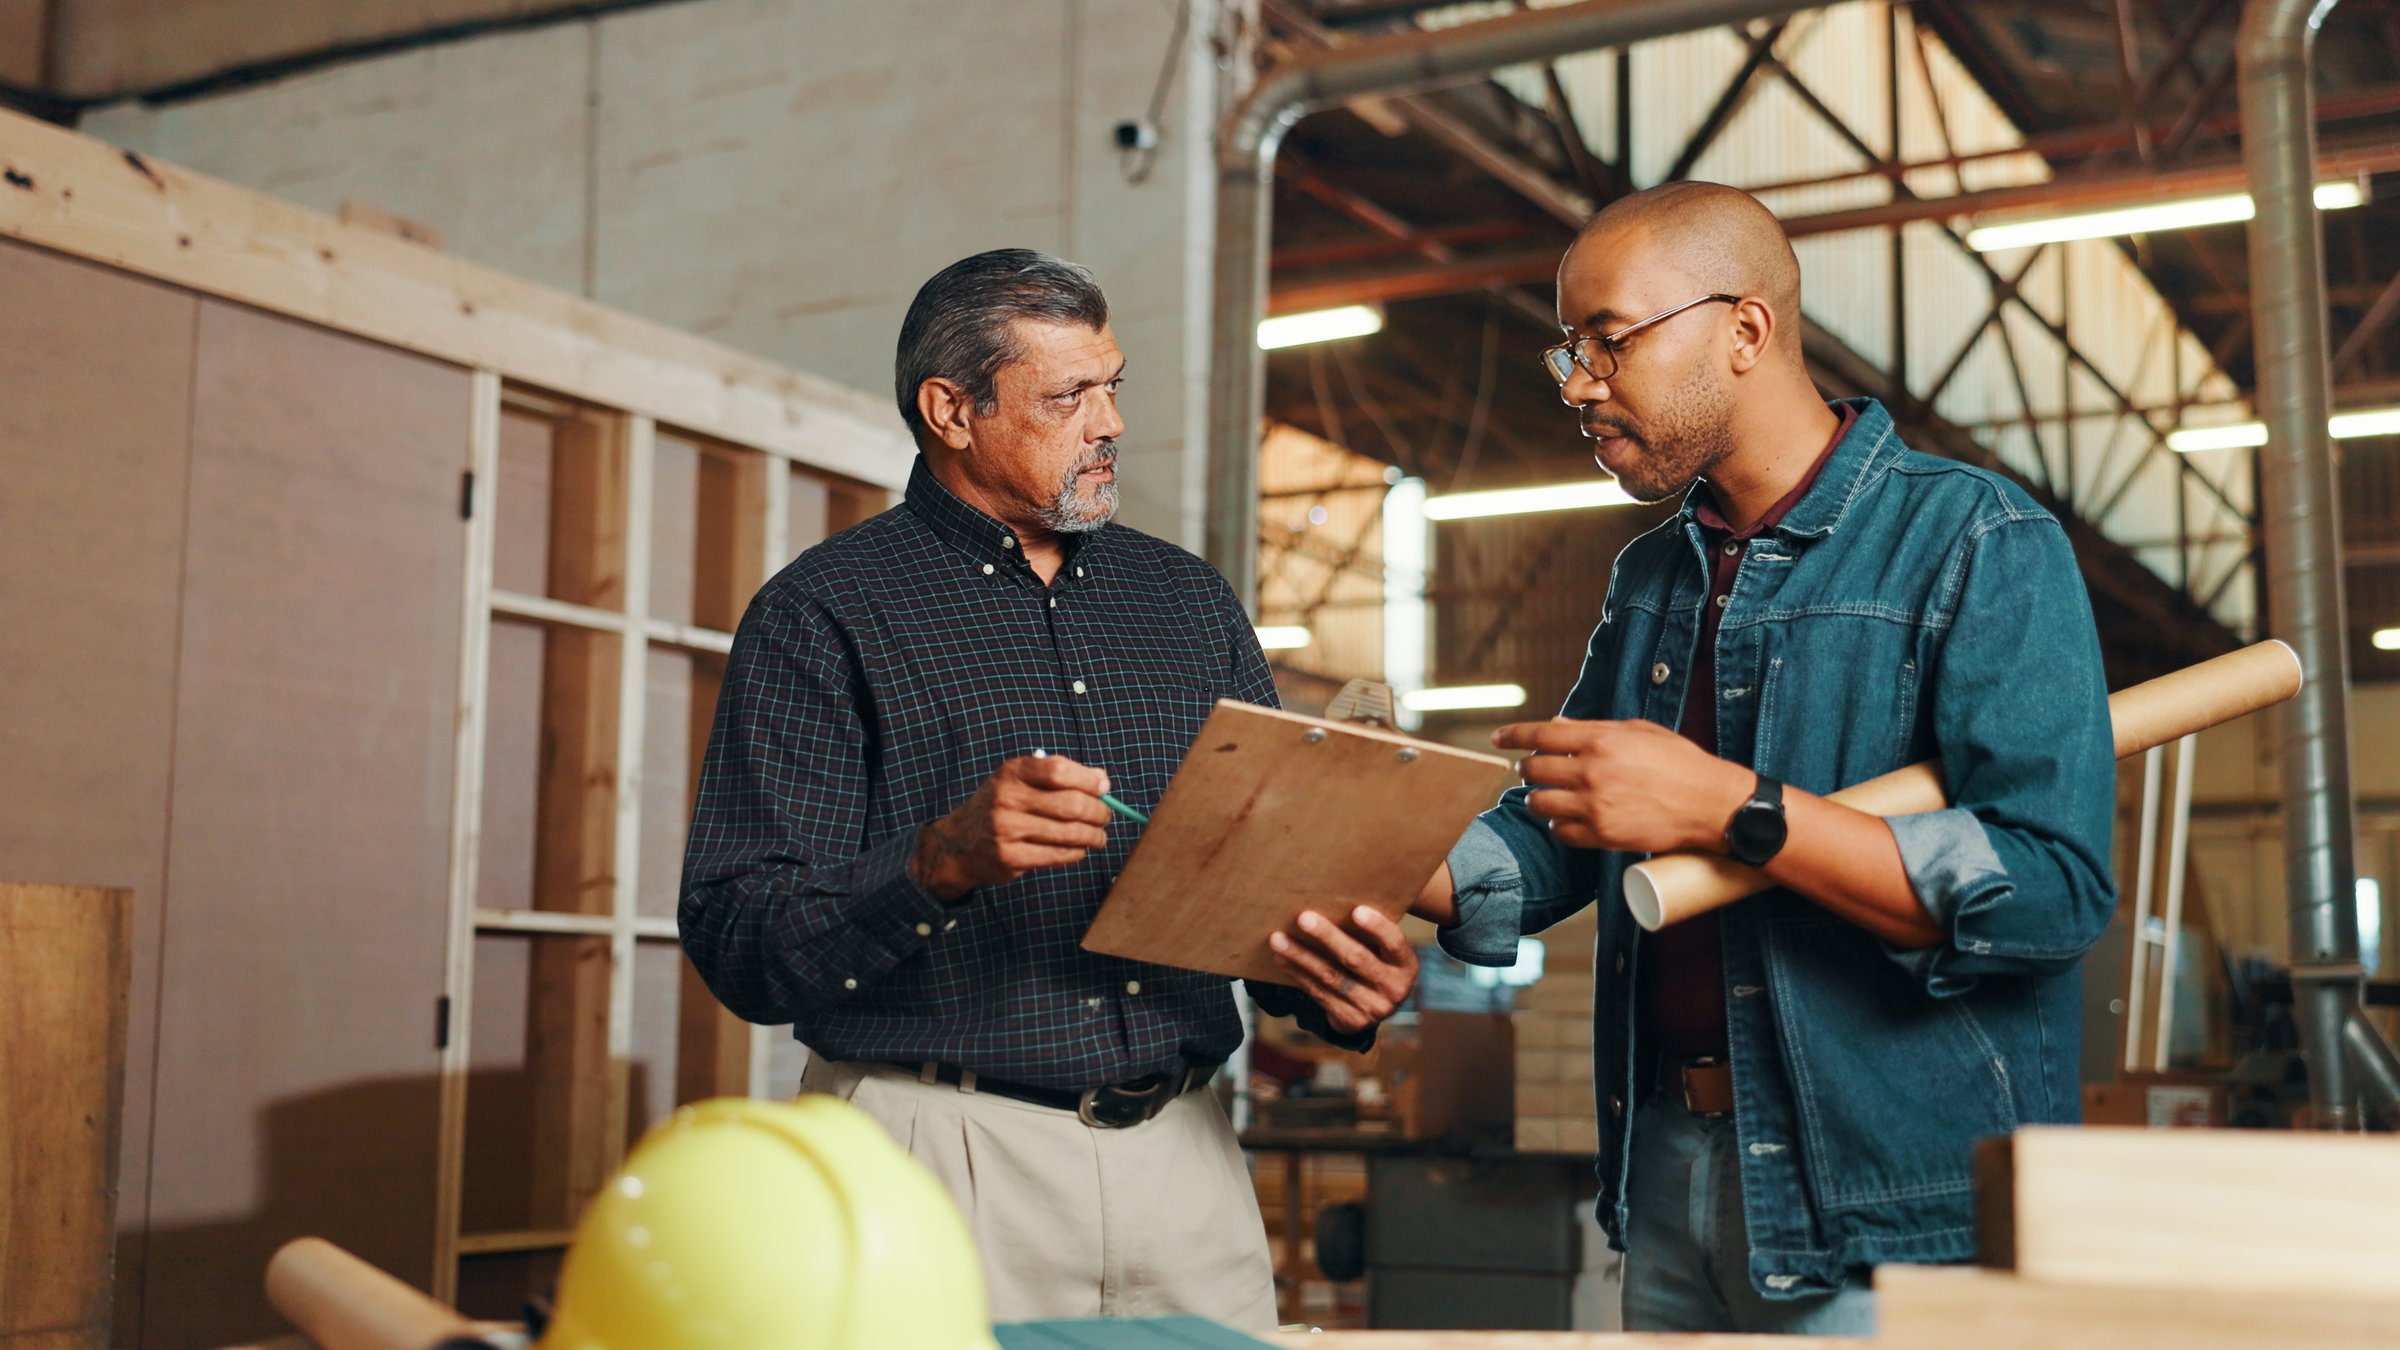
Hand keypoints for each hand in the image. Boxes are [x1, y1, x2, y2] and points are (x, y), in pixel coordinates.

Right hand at [911, 754, 1111, 899]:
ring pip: (1068, 832)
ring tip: (1099, 836)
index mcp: (1012, 772)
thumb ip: (1058, 775)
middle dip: (1098, 812)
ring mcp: (1006, 829)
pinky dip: (1076, 852)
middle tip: (1106, 817)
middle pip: (1070, 804)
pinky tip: (1079, 849)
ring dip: (1093, 835)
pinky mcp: (1009, 857)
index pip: (1058, 770)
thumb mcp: (1020, 780)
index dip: (1088, 780)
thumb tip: (1102, 780)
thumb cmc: (1001, 806)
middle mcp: (1006, 798)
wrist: (959, 843)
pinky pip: (1057, 855)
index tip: (1104, 787)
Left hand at [1267, 906, 1418, 1035]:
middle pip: (1357, 959)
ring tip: (1278, 939)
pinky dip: (1297, 973)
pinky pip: (1319, 993)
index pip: (1394, 943)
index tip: (1356, 910)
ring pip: (1331, 977)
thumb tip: (1331, 897)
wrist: (1375, 1007)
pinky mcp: (1350, 1020)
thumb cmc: (1376, 962)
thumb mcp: (1383, 951)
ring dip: (1301, 956)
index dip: (1377, 927)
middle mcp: (1394, 989)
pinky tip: (1281, 958)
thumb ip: (1369, 932)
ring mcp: (1373, 1008)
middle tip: (1303, 918)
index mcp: (1406, 965)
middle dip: (1328, 937)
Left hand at [1492, 718, 1749, 854]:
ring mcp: (1595, 805)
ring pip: (1540, 803)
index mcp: (1601, 739)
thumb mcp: (1640, 731)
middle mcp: (1592, 771)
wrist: (1711, 804)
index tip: (1497, 738)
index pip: (1540, 734)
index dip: (1513, 734)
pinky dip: (1558, 825)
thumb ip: (1596, 728)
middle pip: (1533, 770)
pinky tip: (1565, 819)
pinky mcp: (1602, 835)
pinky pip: (1560, 832)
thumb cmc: (1680, 763)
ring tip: (1547, 796)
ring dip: (1538, 798)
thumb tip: (1555, 725)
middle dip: (1528, 769)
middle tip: (1532, 771)